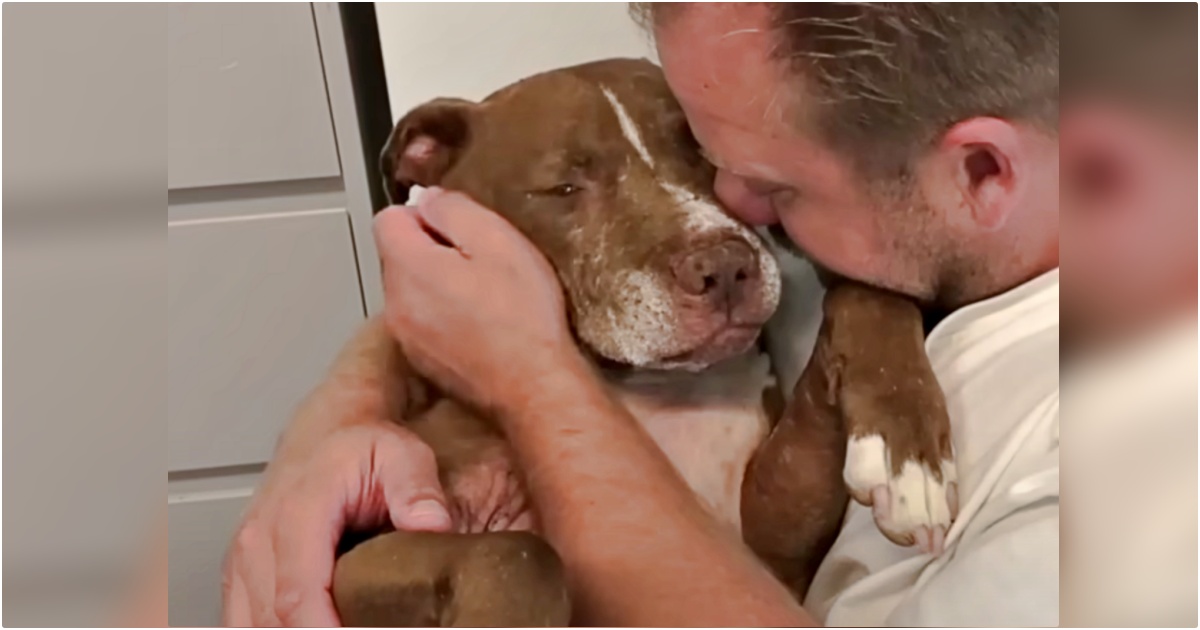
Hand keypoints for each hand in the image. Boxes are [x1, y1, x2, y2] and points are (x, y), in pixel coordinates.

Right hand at [222, 422, 451, 626]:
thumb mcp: (403, 456)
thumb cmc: (361, 447)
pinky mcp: (239, 575)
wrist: (325, 430)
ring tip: (348, 623)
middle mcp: (258, 541)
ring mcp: (242, 561)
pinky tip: (316, 624)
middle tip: (371, 629)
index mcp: (297, 514)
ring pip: (254, 627)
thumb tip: (432, 527)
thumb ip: (417, 491)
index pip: (298, 597)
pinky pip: (242, 622)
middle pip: (274, 623)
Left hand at [374, 188, 575, 412]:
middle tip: (481, 262)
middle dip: (431, 250)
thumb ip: (453, 209)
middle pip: (399, 256)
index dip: (424, 215)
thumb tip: (429, 200)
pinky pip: (422, 322)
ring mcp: (406, 335)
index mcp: (408, 266)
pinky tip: (480, 323)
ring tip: (484, 295)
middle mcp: (396, 301)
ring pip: (411, 290)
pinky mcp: (421, 360)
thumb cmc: (521, 315)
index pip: (388, 218)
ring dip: (438, 285)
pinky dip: (443, 316)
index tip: (460, 228)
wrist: (533, 384)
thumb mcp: (497, 240)